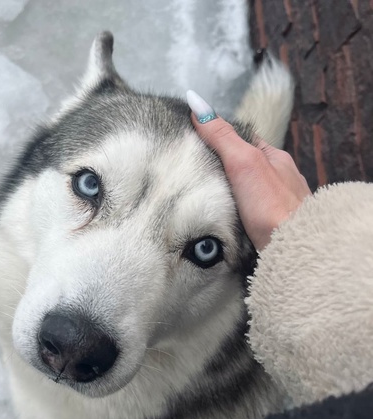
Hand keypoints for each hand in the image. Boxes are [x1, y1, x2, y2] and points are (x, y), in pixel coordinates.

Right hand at [186, 90, 311, 250]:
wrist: (293, 246)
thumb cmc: (273, 205)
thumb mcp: (243, 162)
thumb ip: (222, 136)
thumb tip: (197, 104)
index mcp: (274, 158)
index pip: (242, 140)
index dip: (218, 138)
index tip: (194, 140)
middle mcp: (278, 179)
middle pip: (242, 167)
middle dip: (220, 169)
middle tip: (192, 172)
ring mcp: (274, 203)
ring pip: (245, 192)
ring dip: (226, 193)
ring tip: (201, 197)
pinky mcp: (268, 226)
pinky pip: (246, 213)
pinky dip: (233, 213)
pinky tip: (222, 218)